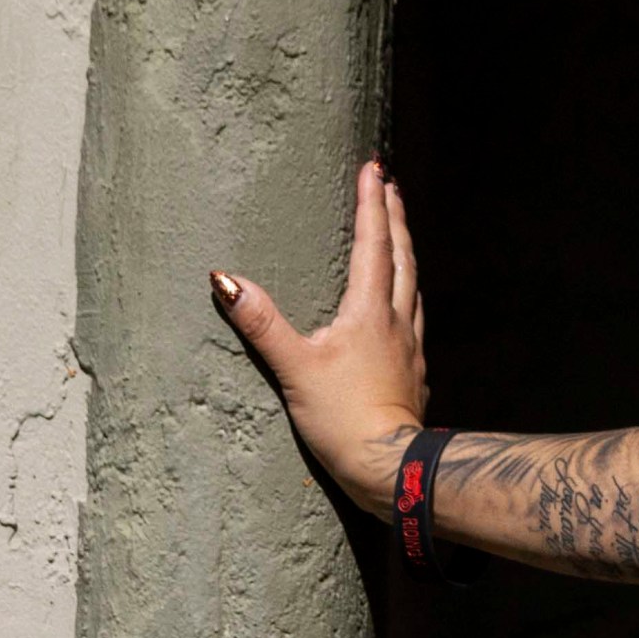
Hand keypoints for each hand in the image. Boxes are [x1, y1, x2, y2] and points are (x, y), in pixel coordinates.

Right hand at [210, 160, 427, 514]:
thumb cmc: (344, 419)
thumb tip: (225, 279)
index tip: (374, 168)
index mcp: (370, 311)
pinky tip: (402, 307)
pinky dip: (406, 294)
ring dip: (404, 252)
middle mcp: (396, 321)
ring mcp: (409, 347)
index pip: (373, 243)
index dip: (372, 203)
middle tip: (390, 186)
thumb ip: (261, 323)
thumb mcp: (294, 369)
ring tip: (398, 234)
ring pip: (412, 285)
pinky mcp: (412, 372)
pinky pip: (412, 318)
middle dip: (394, 217)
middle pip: (401, 256)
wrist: (391, 469)